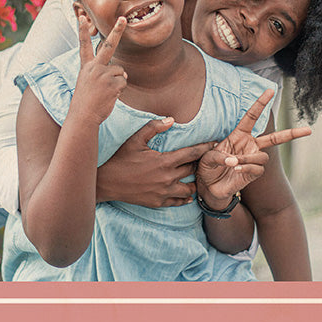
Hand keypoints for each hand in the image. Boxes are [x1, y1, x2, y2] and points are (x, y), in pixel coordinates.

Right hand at [71, 14, 127, 123]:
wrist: (83, 116)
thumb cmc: (86, 103)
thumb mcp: (89, 84)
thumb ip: (104, 74)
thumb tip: (123, 71)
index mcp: (86, 67)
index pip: (83, 45)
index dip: (81, 31)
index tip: (81, 16)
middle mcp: (94, 67)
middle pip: (108, 45)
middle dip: (117, 31)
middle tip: (124, 19)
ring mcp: (102, 74)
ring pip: (120, 71)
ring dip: (117, 82)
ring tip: (106, 92)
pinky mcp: (111, 82)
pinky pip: (123, 81)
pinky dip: (120, 89)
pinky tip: (110, 96)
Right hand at [97, 118, 215, 206]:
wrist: (107, 183)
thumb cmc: (121, 159)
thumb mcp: (135, 140)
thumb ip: (154, 127)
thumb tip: (171, 119)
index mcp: (164, 161)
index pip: (192, 154)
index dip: (205, 148)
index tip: (214, 144)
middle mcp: (167, 178)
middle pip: (192, 170)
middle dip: (200, 163)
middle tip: (206, 159)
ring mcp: (163, 192)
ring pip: (189, 189)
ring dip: (194, 182)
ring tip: (197, 177)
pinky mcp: (158, 202)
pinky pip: (178, 201)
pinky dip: (185, 198)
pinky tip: (187, 194)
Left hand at [196, 88, 311, 207]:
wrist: (209, 187)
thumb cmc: (207, 167)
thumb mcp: (207, 157)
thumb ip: (219, 156)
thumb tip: (234, 161)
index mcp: (239, 135)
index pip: (252, 116)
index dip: (261, 103)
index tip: (270, 90)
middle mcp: (250, 145)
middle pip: (275, 138)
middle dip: (293, 134)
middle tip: (309, 130)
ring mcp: (253, 159)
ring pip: (262, 156)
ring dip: (248, 159)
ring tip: (234, 164)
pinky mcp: (253, 173)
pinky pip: (258, 169)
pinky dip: (247, 168)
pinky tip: (236, 170)